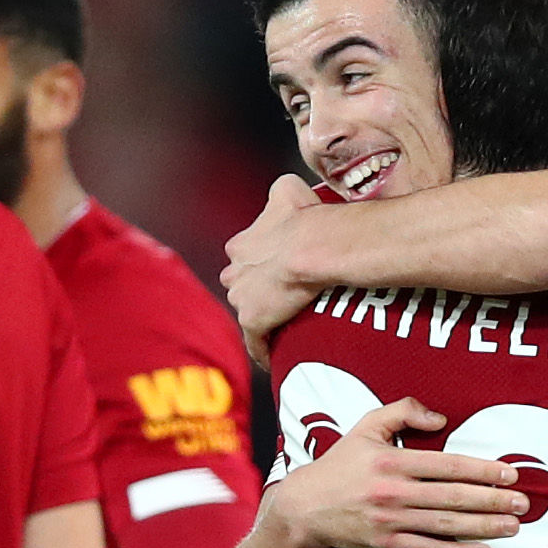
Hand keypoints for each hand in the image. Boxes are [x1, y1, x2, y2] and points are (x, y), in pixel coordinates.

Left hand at [221, 175, 326, 350]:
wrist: (313, 246)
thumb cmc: (305, 218)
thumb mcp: (288, 190)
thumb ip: (280, 191)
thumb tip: (285, 192)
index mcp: (242, 244)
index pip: (242, 256)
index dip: (258, 261)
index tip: (274, 266)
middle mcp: (235, 271)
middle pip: (239, 283)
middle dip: (253, 287)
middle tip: (277, 294)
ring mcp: (242, 298)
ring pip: (246, 310)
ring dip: (260, 315)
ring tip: (281, 323)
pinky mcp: (253, 321)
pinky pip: (255, 342)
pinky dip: (262, 349)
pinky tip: (272, 357)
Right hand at [268, 397, 526, 547]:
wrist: (304, 508)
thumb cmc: (340, 465)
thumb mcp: (365, 427)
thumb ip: (402, 411)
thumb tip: (442, 418)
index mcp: (391, 460)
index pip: (447, 465)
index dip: (481, 470)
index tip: (509, 474)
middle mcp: (393, 492)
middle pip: (453, 497)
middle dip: (492, 501)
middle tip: (522, 504)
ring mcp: (390, 521)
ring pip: (445, 524)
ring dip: (483, 527)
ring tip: (512, 527)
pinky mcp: (386, 544)